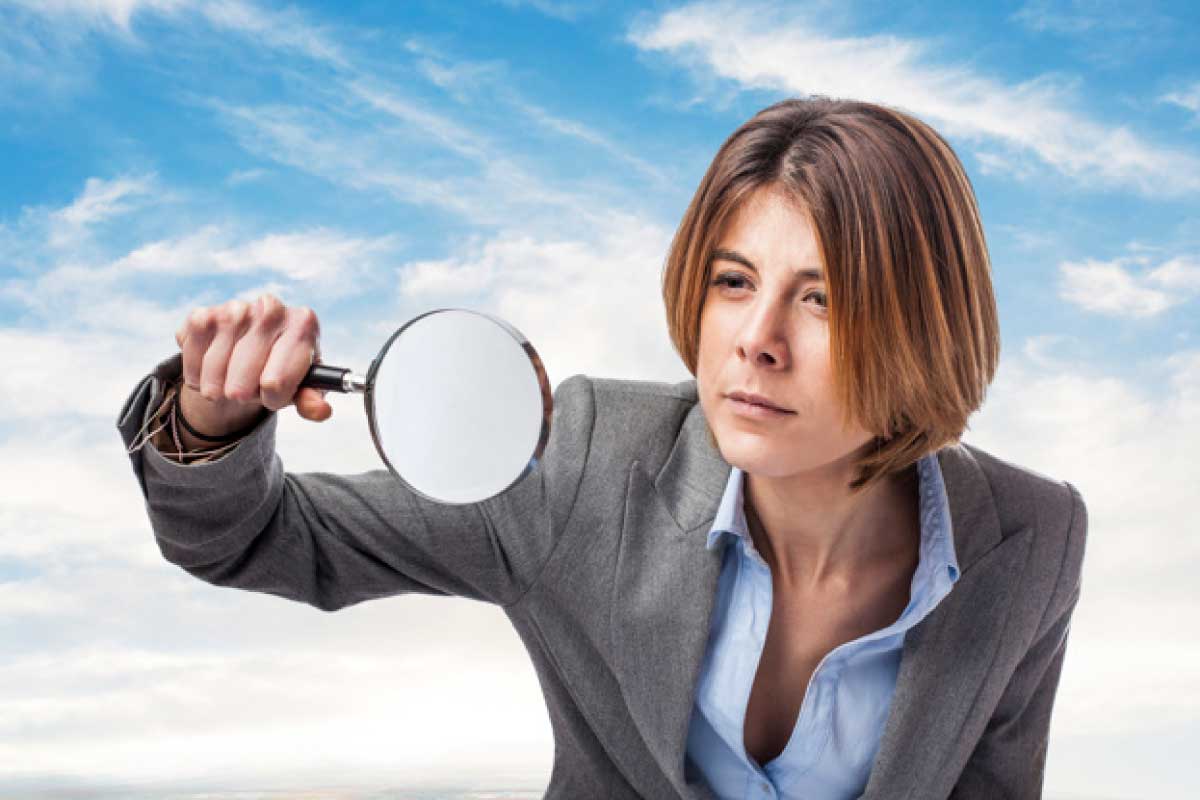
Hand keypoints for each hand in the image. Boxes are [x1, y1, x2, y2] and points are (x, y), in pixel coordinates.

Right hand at [173, 294, 330, 440]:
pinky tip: (207, 374)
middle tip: (244, 394)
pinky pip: (192, 354)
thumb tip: (320, 410)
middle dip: (242, 396)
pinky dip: (195, 374)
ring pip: (216, 368)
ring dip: (215, 389)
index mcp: (303, 324)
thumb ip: (312, 400)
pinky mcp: (205, 313)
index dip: (272, 398)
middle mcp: (271, 308)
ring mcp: (236, 308)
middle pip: (244, 378)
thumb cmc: (283, 370)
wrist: (251, 353)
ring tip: (225, 387)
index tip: (272, 392)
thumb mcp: (302, 387)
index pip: (277, 381)